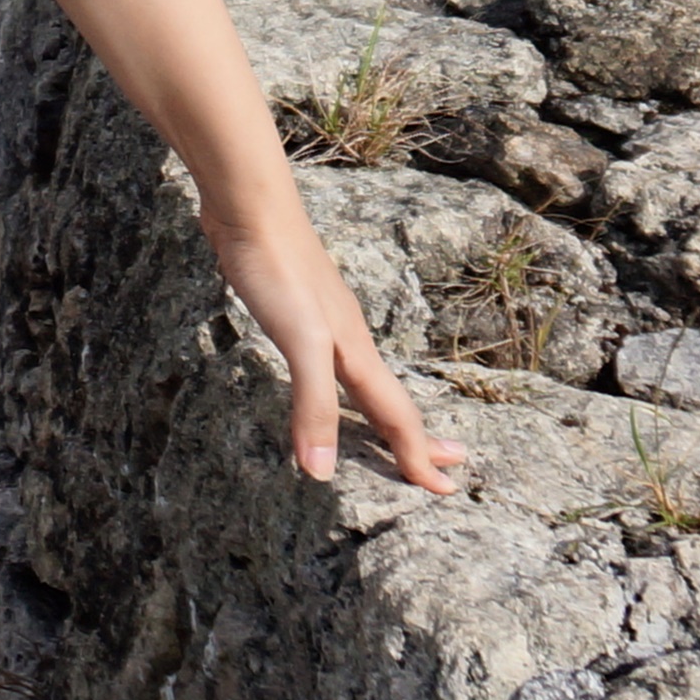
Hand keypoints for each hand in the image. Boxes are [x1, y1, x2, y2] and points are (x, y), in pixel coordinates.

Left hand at [205, 199, 467, 490]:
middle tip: (449, 469)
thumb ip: (312, 405)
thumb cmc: (278, 269)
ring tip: (393, 432)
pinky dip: (341, 387)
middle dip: (417, 439)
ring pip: (362, 381)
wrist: (250, 205)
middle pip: (389, 400)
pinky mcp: (294, 309)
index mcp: (354, 353)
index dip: (416, 457)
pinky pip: (329, 364)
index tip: (445, 494)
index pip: (395, 416)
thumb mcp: (299, 342)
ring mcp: (322, 323)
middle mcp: (347, 340)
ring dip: (382, 413)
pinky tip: (330, 376)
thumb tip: (322, 475)